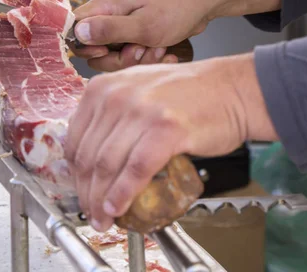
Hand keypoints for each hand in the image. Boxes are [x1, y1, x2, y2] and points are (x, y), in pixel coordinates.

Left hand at [64, 53, 277, 231]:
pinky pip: (136, 169)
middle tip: (91, 213)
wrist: (232, 89)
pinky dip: (123, 194)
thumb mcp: (134, 91)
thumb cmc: (187, 95)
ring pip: (107, 165)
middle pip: (88, 156)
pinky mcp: (165, 128)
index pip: (75, 140)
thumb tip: (89, 159)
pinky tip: (118, 208)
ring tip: (104, 219)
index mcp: (101, 88)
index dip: (74, 174)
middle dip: (86, 192)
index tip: (82, 192)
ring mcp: (140, 111)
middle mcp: (115, 96)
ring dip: (100, 200)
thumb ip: (109, 116)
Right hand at [71, 0, 280, 71]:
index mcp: (104, 7)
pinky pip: (131, 54)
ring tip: (159, 50)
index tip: (107, 51)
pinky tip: (166, 53)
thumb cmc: (177, 6)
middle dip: (117, 59)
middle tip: (139, 51)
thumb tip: (77, 33)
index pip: (74, 30)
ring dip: (136, 60)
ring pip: (114, 56)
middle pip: (94, 50)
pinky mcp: (136, 33)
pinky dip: (147, 58)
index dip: (86, 47)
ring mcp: (122, 25)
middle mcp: (109, 15)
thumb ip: (108, 31)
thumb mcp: (143, 25)